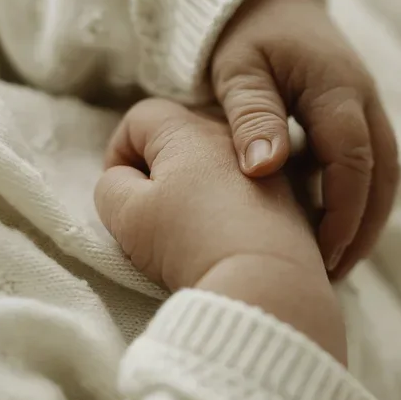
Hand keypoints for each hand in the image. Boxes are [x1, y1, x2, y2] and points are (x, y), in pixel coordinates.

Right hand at [94, 99, 345, 362]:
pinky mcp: (289, 197)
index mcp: (189, 129)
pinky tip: (225, 238)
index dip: (119, 153)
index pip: (140, 118)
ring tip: (190, 230)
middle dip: (158, 169)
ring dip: (195, 187)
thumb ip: (111, 186)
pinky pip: (245, 188)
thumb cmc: (189, 242)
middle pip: (181, 137)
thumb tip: (122, 179)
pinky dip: (228, 205)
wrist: (266, 281)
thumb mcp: (126, 214)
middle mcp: (232, 135)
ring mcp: (265, 164)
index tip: (121, 195)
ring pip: (215, 164)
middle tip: (153, 214)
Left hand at [210, 0, 399, 278]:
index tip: (318, 254)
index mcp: (335, 88)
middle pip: (382, 174)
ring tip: (335, 263)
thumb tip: (265, 172)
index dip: (341, 212)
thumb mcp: (237, 69)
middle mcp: (363, 99)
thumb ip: (251, 116)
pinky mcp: (360, 114)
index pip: (352, 160)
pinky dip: (360, 199)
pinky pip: (373, 164)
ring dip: (367, 218)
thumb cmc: (243, 31)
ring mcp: (368, 106)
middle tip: (331, 274)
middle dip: (363, 228)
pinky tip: (332, 229)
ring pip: (385, 173)